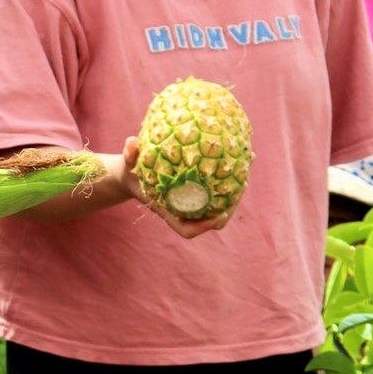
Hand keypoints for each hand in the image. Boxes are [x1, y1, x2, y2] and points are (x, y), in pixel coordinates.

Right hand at [115, 137, 233, 239]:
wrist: (132, 174)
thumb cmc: (130, 171)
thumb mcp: (127, 163)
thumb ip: (129, 155)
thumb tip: (131, 143)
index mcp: (168, 210)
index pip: (187, 229)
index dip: (203, 227)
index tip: (217, 216)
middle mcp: (183, 210)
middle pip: (212, 219)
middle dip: (228, 207)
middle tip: (241, 185)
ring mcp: (193, 202)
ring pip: (219, 205)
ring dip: (234, 191)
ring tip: (246, 168)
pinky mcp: (199, 191)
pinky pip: (217, 190)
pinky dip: (230, 178)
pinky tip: (239, 157)